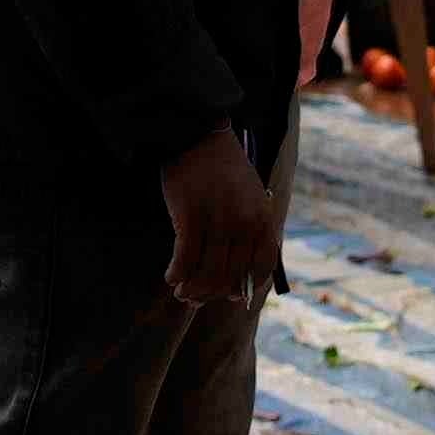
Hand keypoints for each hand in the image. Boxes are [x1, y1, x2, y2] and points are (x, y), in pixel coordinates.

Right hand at [149, 125, 280, 315]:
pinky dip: (177, 273)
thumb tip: (238, 274)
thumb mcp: (249, 196)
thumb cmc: (222, 169)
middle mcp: (244, 222)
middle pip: (230, 275)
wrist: (198, 135)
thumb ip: (249, 230)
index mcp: (263, 218)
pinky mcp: (190, 216)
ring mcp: (218, 220)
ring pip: (207, 272)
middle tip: (195, 300)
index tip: (231, 297)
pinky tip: (171, 277)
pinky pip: (185, 258)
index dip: (245, 287)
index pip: (261, 267)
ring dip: (193, 289)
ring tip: (181, 292)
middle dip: (212, 294)